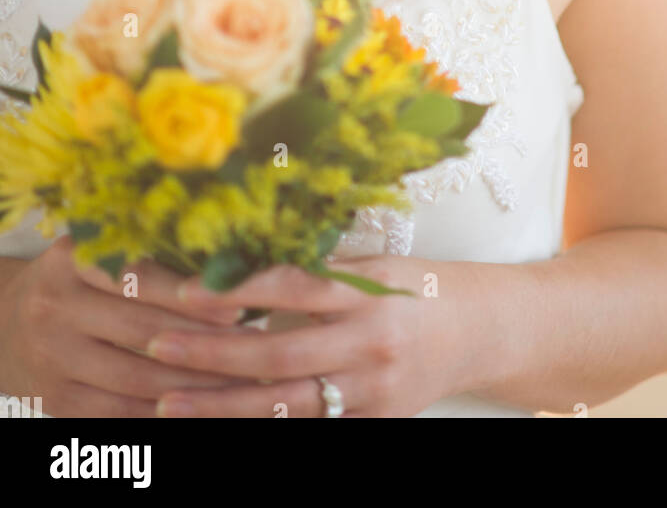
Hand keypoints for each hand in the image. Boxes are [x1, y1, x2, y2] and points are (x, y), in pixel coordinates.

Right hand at [0, 235, 250, 417]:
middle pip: (143, 332)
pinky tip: (203, 407)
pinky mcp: (56, 403)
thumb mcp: (97, 251)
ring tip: (243, 381)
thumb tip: (227, 267)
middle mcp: (55, 308)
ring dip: (196, 385)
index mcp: (72, 260)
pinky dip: (165, 413)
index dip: (191, 294)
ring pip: (137, 380)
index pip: (139, 278)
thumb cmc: (74, 279)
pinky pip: (120, 414)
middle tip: (255, 348)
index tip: (238, 305)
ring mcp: (52, 360)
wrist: (4, 322)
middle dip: (205, 342)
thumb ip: (149, 254)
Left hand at [147, 255, 477, 417]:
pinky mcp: (375, 425)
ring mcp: (374, 392)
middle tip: (157, 350)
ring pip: (286, 406)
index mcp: (369, 292)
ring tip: (169, 403)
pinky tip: (221, 427)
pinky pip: (311, 431)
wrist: (480, 330)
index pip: (293, 288)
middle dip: (211, 356)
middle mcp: (371, 343)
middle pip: (279, 356)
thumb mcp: (373, 265)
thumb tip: (239, 263)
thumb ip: (316, 271)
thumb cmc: (418, 287)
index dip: (237, 291)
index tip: (183, 292)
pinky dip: (264, 430)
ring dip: (222, 407)